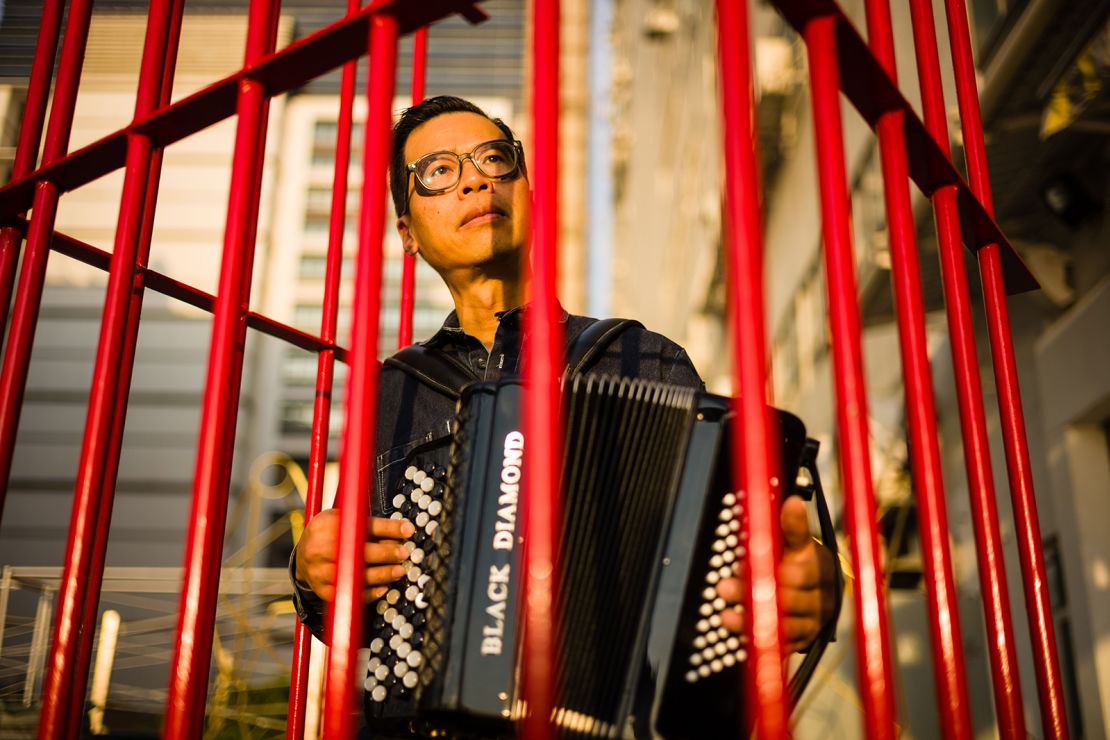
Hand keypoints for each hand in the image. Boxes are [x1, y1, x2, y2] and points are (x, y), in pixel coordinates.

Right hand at [294, 509, 414, 602]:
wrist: (301, 558)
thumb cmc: (328, 535)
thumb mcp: (342, 519)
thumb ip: (365, 524)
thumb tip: (400, 532)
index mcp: (326, 525)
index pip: (360, 524)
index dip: (387, 528)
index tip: (408, 530)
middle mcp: (319, 548)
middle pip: (356, 551)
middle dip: (385, 553)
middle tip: (403, 554)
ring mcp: (318, 571)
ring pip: (354, 575)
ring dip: (381, 574)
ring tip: (398, 571)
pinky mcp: (322, 590)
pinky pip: (348, 594)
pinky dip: (368, 592)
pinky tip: (383, 588)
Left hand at [717, 496, 836, 651]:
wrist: (822, 594)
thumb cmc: (803, 563)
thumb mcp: (799, 543)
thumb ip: (793, 526)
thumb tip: (791, 501)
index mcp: (819, 571)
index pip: (798, 574)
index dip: (772, 572)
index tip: (746, 565)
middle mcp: (820, 600)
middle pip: (787, 601)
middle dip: (754, 595)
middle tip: (723, 588)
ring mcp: (813, 624)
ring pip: (784, 628)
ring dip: (752, 623)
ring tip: (725, 617)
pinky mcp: (802, 643)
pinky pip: (781, 648)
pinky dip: (760, 645)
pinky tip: (738, 640)